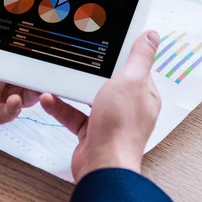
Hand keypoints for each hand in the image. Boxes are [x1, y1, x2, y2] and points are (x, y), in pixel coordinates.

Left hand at [0, 0, 39, 131]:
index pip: (18, 48)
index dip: (33, 44)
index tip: (46, 34)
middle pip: (26, 72)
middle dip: (40, 69)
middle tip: (53, 62)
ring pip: (22, 94)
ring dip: (33, 90)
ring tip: (38, 84)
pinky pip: (4, 114)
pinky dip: (13, 109)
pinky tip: (14, 99)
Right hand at [41, 31, 161, 181]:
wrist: (102, 165)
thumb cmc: (121, 127)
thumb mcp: (131, 81)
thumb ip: (140, 57)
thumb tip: (152, 36)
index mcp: (143, 94)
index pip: (134, 67)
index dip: (120, 54)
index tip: (106, 39)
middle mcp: (128, 107)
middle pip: (109, 81)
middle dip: (91, 70)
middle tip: (77, 55)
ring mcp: (109, 120)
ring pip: (88, 97)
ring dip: (71, 87)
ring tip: (58, 75)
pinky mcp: (91, 132)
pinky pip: (74, 114)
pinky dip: (60, 106)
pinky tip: (49, 98)